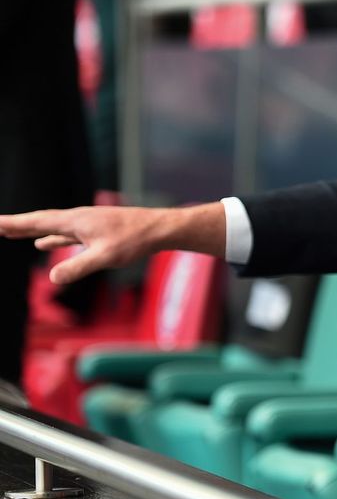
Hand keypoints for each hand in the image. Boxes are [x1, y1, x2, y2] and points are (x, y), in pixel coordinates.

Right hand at [0, 203, 224, 283]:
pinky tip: (45, 244)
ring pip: (52, 228)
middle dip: (17, 225)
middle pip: (40, 222)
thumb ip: (79, 267)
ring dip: (32, 230)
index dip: (14, 224)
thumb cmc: (135, 240)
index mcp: (75, 221)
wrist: (160, 228)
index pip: (37, 222)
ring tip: (13, 232)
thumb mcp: (106, 256)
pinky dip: (52, 238)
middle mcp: (77, 219)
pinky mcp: (96, 231)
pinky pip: (66, 234)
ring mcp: (87, 224)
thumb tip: (54, 278)